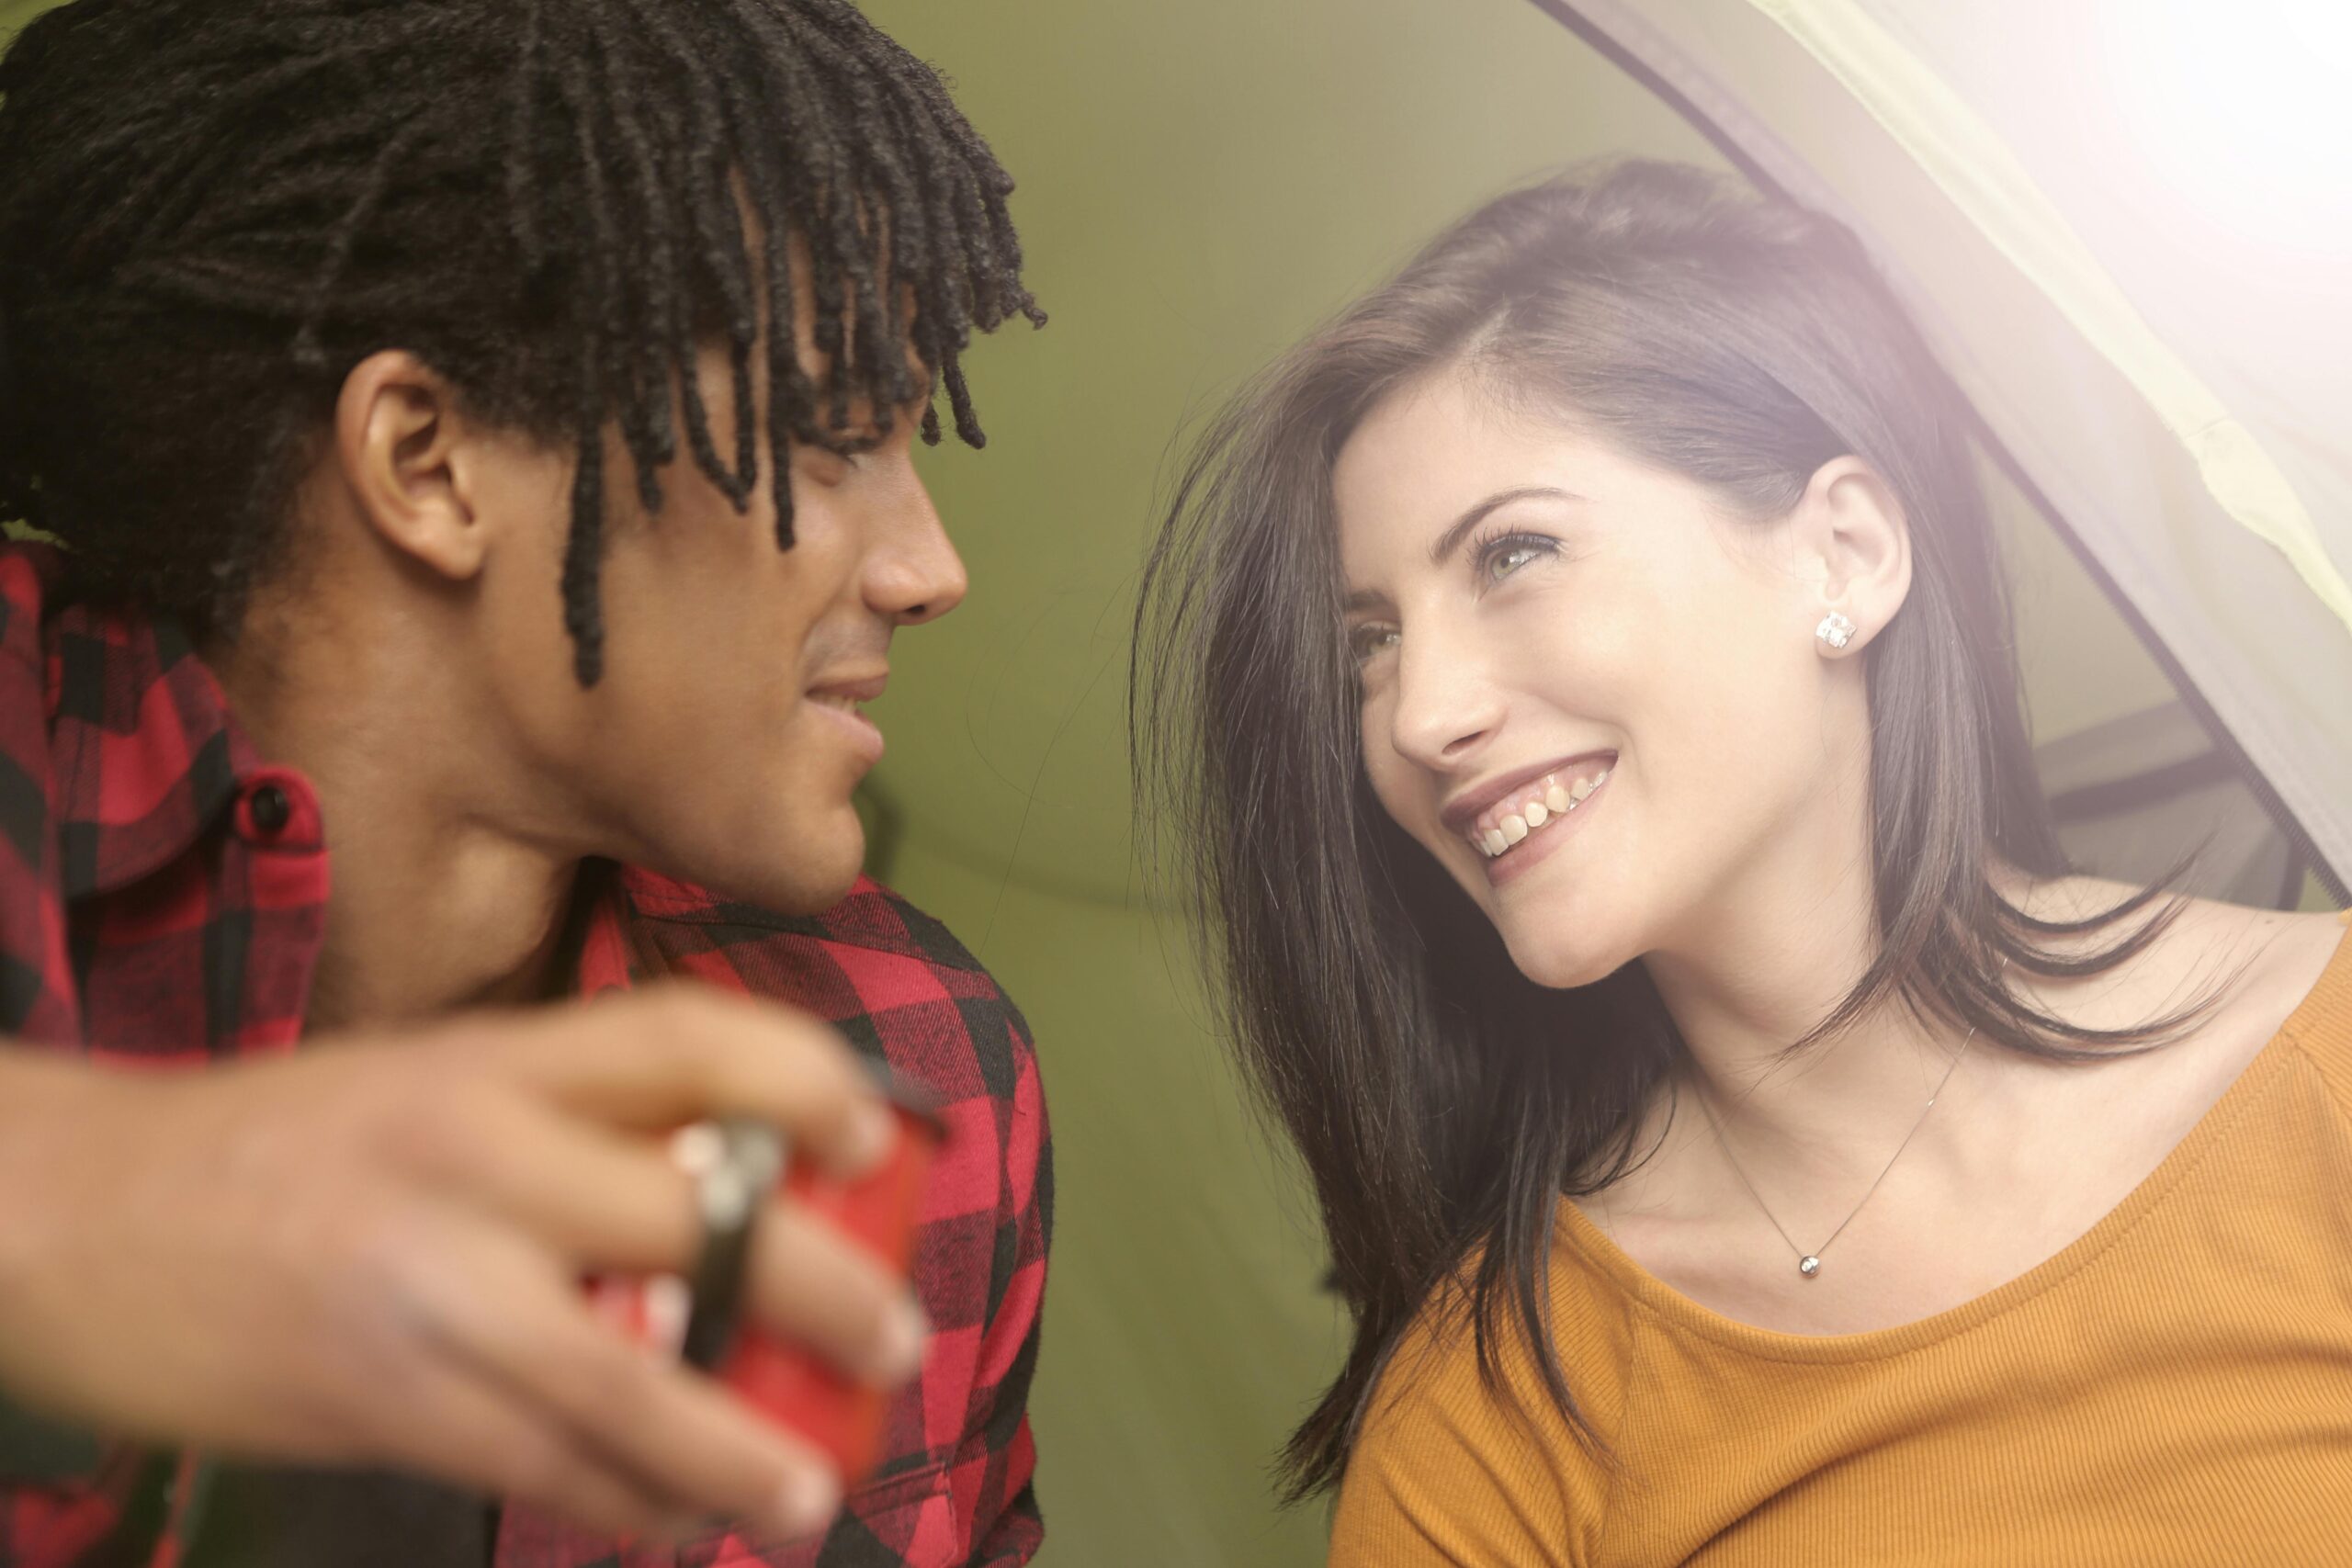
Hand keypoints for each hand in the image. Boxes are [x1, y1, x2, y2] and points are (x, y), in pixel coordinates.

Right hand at [0, 986, 921, 1541]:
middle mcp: (474, 1156)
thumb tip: (732, 1187)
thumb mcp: (427, 1083)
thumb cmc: (277, 1150)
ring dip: (740, 1450)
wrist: (67, 1219)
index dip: (805, 1078)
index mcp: (491, 1058)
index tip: (878, 1134)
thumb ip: (565, 1124)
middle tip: (895, 1340)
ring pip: (632, 1381)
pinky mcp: (382, 1401)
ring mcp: (430, 1286)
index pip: (686, 1036)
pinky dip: (631, 1504)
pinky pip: (545, 1468)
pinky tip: (678, 1520)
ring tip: (809, 1490)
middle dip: (822, 1288)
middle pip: (698, 1214)